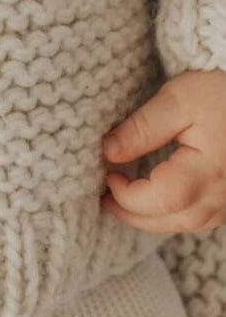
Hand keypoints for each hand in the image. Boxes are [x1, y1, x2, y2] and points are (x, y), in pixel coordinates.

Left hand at [100, 68, 225, 234]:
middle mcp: (220, 195)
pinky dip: (172, 214)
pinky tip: (155, 200)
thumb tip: (108, 152)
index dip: (126, 194)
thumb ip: (142, 128)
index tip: (107, 172)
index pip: (159, 199)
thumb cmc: (221, 92)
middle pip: (170, 220)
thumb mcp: (178, 99)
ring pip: (185, 224)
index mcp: (207, 171)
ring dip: (151, 218)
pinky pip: (199, 219)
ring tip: (122, 199)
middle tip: (103, 196)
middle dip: (131, 214)